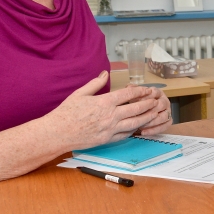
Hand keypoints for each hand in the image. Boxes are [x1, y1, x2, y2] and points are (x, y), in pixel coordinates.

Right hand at [46, 71, 161, 149]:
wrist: (57, 133)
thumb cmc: (66, 112)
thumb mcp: (80, 93)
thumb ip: (96, 83)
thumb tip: (105, 73)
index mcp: (105, 102)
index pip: (129, 94)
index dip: (141, 91)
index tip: (148, 90)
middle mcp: (111, 116)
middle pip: (136, 109)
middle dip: (148, 104)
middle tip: (156, 101)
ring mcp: (110, 129)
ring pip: (134, 123)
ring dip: (146, 117)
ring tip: (154, 113)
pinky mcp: (107, 140)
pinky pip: (125, 135)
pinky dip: (133, 130)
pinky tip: (138, 127)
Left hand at [131, 85, 172, 135]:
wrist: (137, 115)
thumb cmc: (135, 104)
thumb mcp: (132, 96)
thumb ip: (131, 91)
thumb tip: (129, 86)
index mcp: (157, 92)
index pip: (154, 93)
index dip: (145, 98)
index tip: (134, 103)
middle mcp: (164, 101)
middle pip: (161, 105)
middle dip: (150, 112)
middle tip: (138, 117)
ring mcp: (168, 111)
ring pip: (164, 117)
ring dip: (152, 122)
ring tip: (140, 126)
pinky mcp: (168, 121)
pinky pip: (165, 126)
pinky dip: (155, 130)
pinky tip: (143, 132)